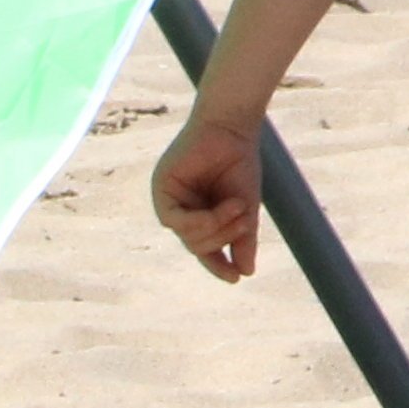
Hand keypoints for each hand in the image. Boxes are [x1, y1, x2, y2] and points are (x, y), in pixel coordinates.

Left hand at [153, 111, 263, 278]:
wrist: (233, 128)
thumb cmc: (240, 162)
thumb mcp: (245, 208)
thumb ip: (243, 238)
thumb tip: (247, 272)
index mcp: (200, 214)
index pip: (204, 247)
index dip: (217, 265)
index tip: (235, 278)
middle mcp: (182, 209)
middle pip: (197, 245)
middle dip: (224, 238)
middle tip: (245, 222)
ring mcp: (170, 199)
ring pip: (188, 236)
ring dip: (217, 227)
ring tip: (239, 207)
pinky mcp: (161, 188)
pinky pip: (175, 221)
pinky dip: (201, 221)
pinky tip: (220, 210)